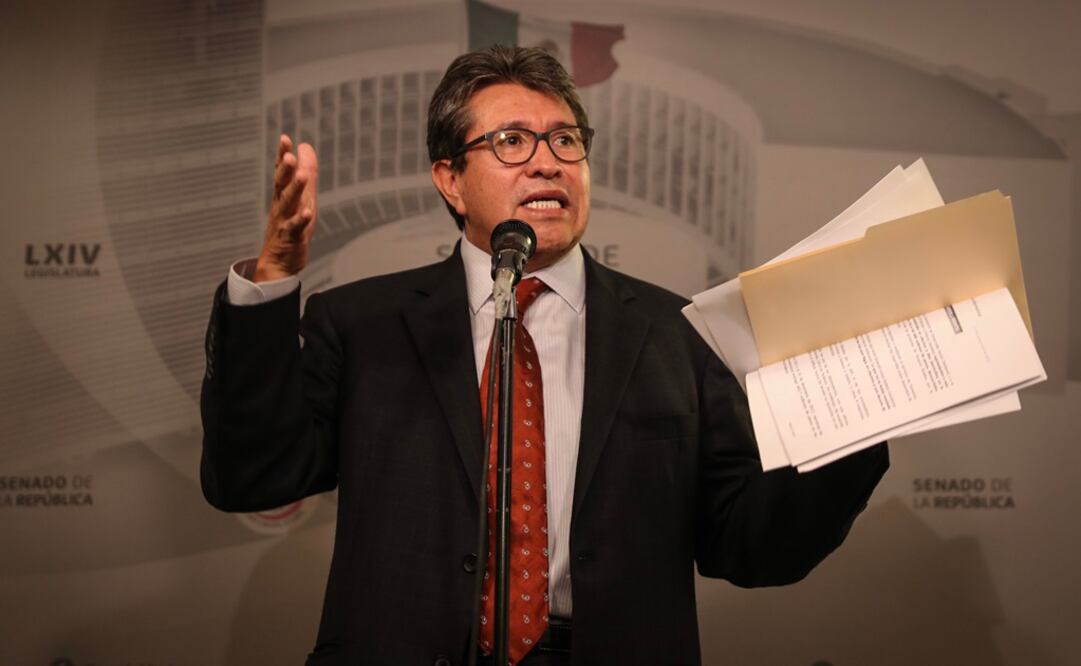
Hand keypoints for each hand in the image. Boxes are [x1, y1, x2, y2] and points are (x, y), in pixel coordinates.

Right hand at [254, 135, 318, 281]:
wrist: (278, 263)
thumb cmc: (290, 226)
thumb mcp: (302, 196)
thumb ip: (306, 172)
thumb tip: (306, 147)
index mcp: (282, 195)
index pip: (281, 172)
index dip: (282, 155)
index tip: (284, 138)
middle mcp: (281, 206)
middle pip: (281, 185)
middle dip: (284, 170)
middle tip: (288, 156)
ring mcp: (285, 221)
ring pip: (288, 204)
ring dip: (294, 189)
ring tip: (301, 176)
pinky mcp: (291, 238)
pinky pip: (295, 228)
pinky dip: (301, 220)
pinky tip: (307, 212)